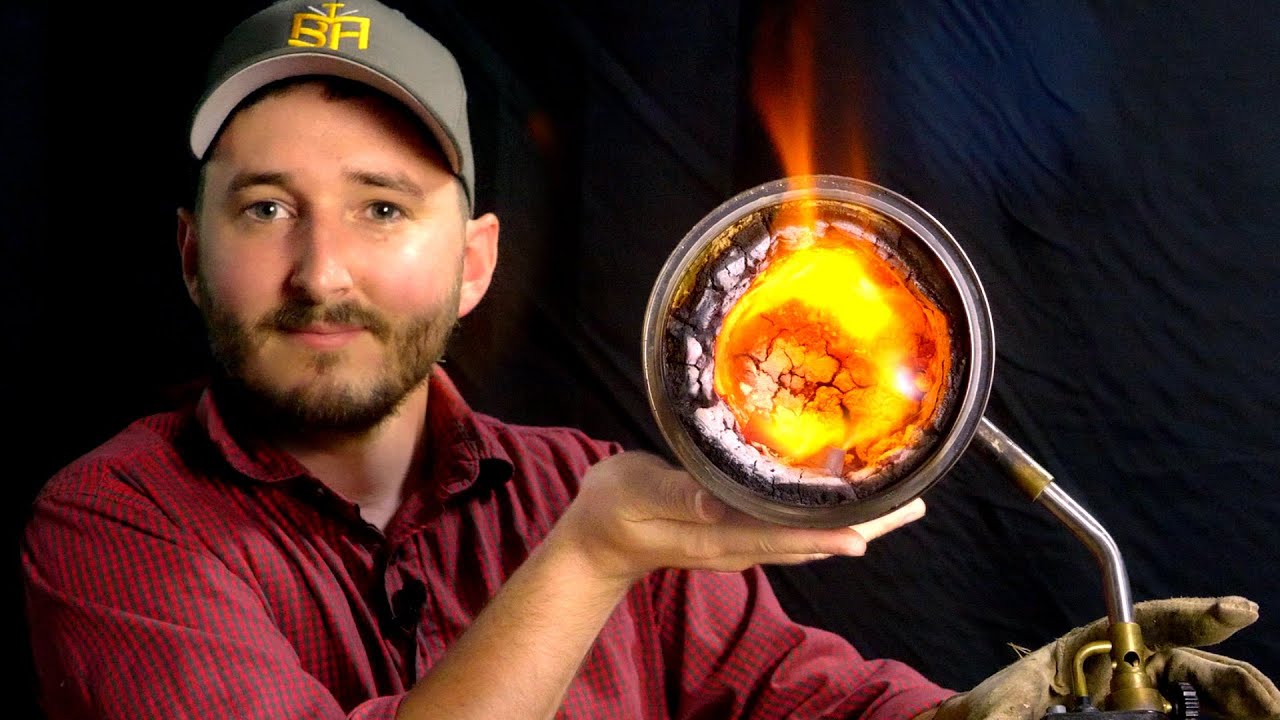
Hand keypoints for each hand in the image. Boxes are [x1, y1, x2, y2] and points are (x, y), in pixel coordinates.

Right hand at [554, 450, 926, 583]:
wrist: (599, 540)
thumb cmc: (613, 509)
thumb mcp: (635, 494)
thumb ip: (676, 495)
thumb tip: (717, 501)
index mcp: (716, 536)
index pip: (780, 539)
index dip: (823, 535)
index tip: (868, 534)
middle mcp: (739, 545)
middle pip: (812, 541)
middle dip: (865, 526)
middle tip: (916, 505)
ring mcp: (741, 542)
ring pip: (809, 537)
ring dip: (856, 523)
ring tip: (901, 505)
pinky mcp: (739, 531)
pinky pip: (794, 528)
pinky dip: (827, 518)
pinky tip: (846, 503)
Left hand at [932, 596, 1279, 719]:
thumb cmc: (999, 707)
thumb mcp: (1001, 704)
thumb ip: (1009, 713)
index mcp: (1097, 645)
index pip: (1153, 622)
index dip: (1196, 615)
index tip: (1236, 612)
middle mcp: (1134, 669)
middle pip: (1201, 671)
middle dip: (1242, 686)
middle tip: (1271, 708)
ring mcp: (1151, 701)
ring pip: (1210, 702)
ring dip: (1246, 711)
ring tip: (1270, 717)